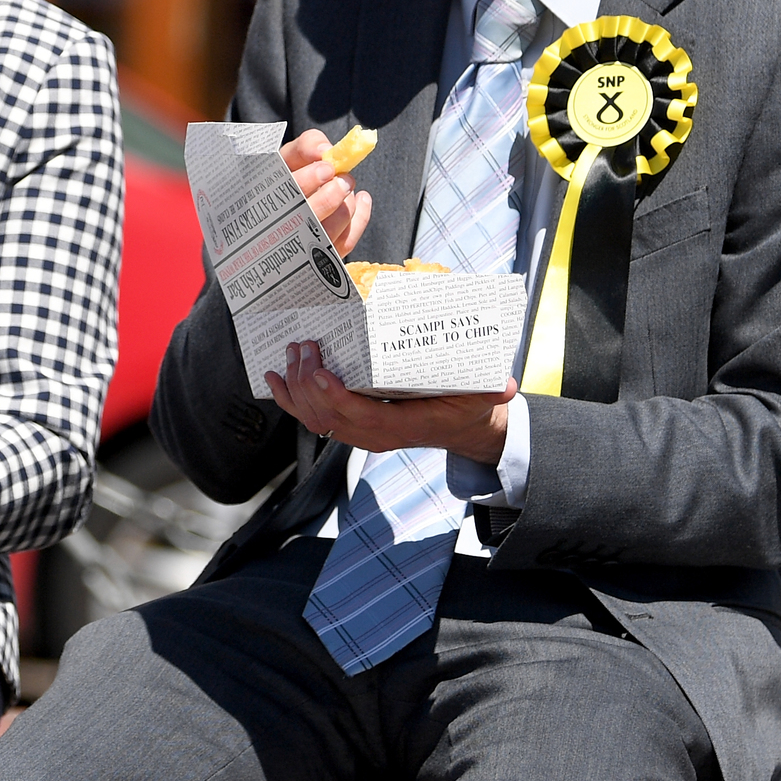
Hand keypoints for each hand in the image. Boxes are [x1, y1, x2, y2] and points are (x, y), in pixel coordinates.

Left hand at [268, 342, 512, 468]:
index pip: (361, 417)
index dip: (336, 398)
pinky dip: (288, 398)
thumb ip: (491, 391)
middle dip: (307, 382)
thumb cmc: (465, 405)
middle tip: (303, 346)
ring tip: (290, 352)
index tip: (320, 371)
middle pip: (327, 415)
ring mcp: (357, 432)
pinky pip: (311, 416)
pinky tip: (274, 377)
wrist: (459, 426)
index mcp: (400, 427)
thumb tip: (506, 386)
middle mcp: (373, 435)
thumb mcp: (482, 397)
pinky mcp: (348, 423)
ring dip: (294, 387)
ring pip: (313, 417)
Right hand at [283, 129, 373, 257]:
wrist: (283, 212)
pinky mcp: (322, 259)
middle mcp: (279, 231)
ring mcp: (301, 249)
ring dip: (345, 204)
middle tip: (342, 178)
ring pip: (330, 230)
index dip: (307, 181)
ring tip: (344, 186)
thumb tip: (324, 150)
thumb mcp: (288, 158)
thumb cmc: (287, 179)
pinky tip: (362, 198)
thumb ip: (305, 147)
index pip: (282, 197)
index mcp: (264, 202)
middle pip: (307, 218)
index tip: (326, 167)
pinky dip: (361, 216)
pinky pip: (347, 241)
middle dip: (331, 195)